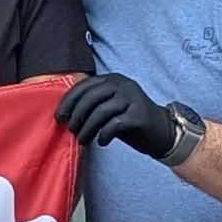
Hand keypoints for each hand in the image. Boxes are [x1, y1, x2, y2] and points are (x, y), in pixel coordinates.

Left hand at [55, 74, 181, 157]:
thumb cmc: (129, 120)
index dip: (68, 101)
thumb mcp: (109, 108)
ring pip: (100, 112)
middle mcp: (123, 85)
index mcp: (113, 79)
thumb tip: (63, 114)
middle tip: (71, 130)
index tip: (59, 117)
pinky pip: (114, 124)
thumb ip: (91, 105)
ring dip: (87, 129)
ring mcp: (133, 99)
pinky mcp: (139, 115)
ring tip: (83, 140)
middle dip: (76, 115)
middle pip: (90, 98)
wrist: (162, 132)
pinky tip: (102, 142)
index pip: (84, 86)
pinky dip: (104, 135)